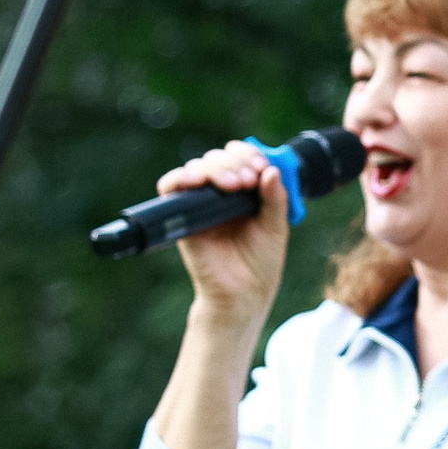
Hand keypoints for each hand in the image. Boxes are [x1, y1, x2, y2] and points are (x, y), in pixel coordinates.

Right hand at [162, 139, 288, 324]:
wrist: (244, 293)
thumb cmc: (261, 262)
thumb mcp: (276, 227)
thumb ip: (276, 199)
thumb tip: (272, 170)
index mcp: (244, 192)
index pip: (240, 158)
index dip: (249, 155)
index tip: (262, 166)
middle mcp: (220, 194)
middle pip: (218, 158)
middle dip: (235, 162)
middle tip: (248, 180)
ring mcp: (200, 203)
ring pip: (197, 167)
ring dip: (215, 167)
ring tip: (234, 184)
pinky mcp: (183, 216)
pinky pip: (170, 188)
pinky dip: (180, 177)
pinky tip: (196, 180)